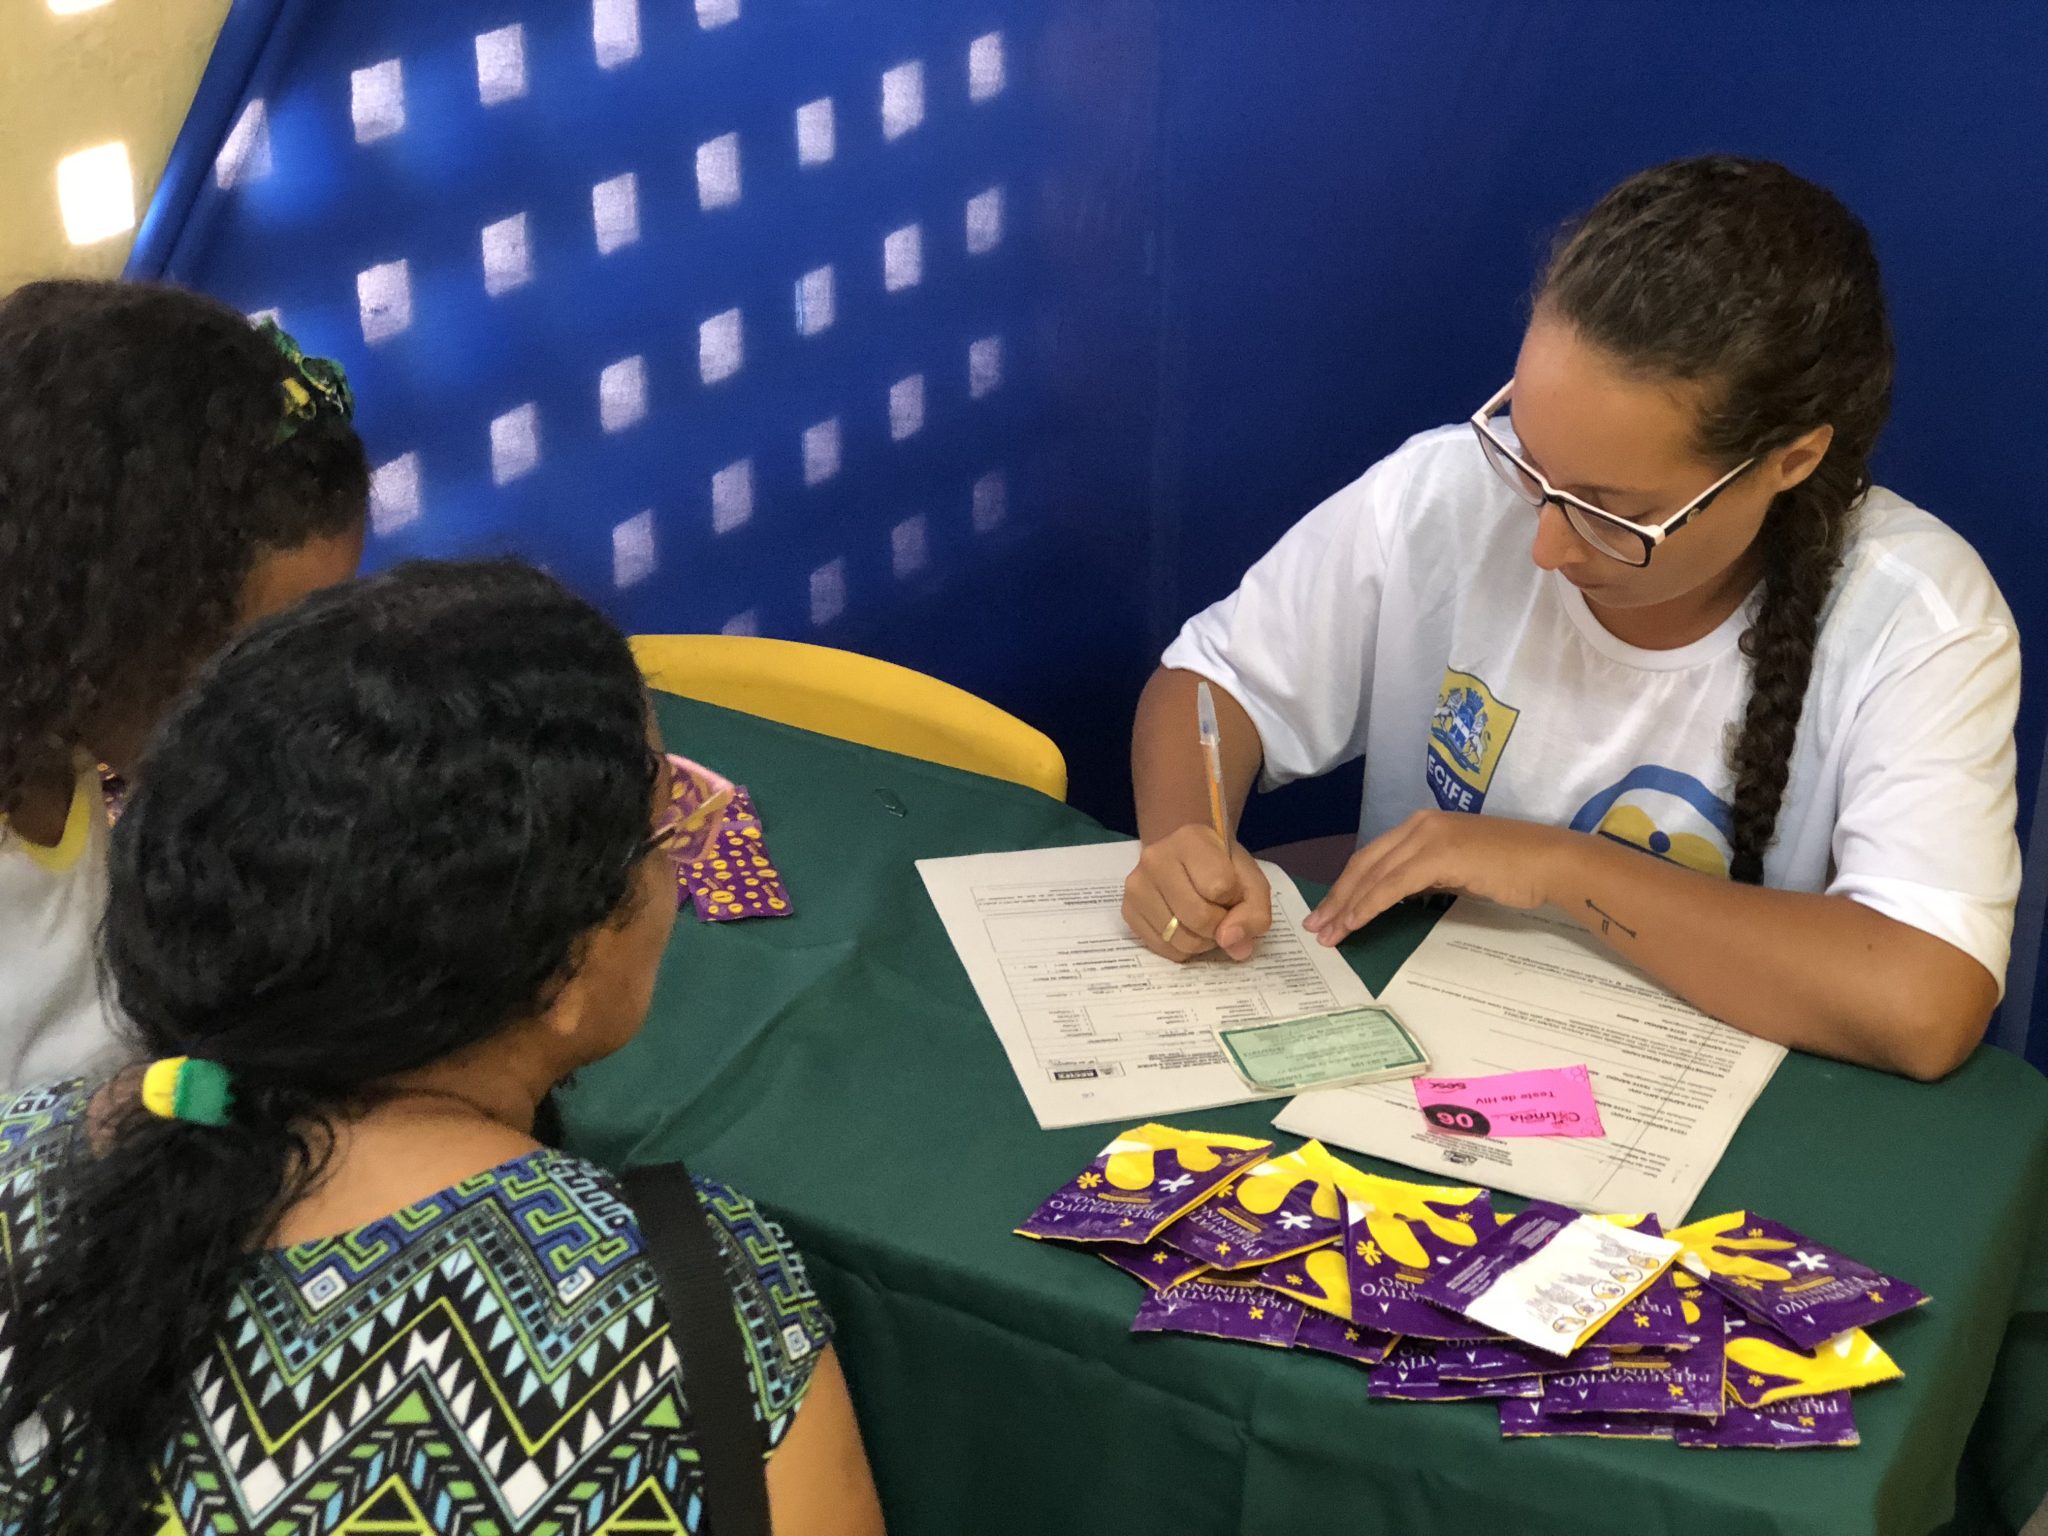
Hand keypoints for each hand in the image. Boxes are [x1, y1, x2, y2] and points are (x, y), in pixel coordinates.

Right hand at [1123, 824, 1272, 962]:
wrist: (1186, 857)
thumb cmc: (1221, 867)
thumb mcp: (1251, 881)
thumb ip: (1254, 912)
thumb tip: (1229, 942)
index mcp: (1190, 839)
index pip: (1221, 887)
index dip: (1234, 898)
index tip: (1230, 889)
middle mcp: (1155, 858)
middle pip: (1199, 918)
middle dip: (1219, 926)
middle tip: (1220, 912)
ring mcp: (1136, 886)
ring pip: (1180, 939)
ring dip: (1202, 941)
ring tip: (1203, 920)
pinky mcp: (1127, 911)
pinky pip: (1164, 948)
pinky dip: (1182, 948)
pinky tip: (1185, 927)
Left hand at [1303, 811, 1577, 946]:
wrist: (1549, 862)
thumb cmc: (1512, 870)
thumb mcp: (1459, 870)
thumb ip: (1428, 876)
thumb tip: (1402, 894)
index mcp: (1422, 825)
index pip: (1373, 857)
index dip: (1346, 886)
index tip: (1328, 912)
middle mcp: (1419, 825)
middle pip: (1364, 864)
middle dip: (1336, 897)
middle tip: (1315, 927)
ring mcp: (1428, 837)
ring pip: (1373, 875)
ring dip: (1346, 906)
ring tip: (1328, 934)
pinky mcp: (1438, 855)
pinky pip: (1391, 885)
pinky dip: (1369, 905)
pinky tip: (1354, 923)